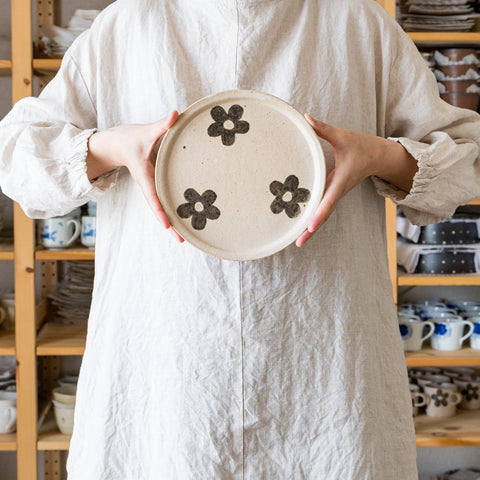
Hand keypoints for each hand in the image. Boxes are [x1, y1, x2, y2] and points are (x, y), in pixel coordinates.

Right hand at [87, 111, 183, 241]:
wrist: (117, 144)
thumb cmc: (130, 139)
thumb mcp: (145, 131)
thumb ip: (162, 124)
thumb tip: (176, 113)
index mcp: (144, 176)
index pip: (152, 196)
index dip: (159, 211)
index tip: (166, 225)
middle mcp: (149, 185)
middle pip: (159, 209)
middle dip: (169, 226)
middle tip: (183, 241)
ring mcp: (153, 187)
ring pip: (162, 208)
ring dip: (173, 222)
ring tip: (187, 238)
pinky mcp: (157, 185)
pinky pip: (165, 201)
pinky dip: (174, 211)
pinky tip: (187, 220)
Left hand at [296, 114, 416, 246]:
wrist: (379, 156)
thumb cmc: (361, 146)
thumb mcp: (343, 136)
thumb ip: (323, 129)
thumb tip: (305, 118)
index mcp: (341, 179)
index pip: (330, 198)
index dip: (320, 212)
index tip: (311, 225)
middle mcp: (338, 190)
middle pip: (324, 213)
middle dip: (312, 229)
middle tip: (297, 243)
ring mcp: (336, 194)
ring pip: (323, 214)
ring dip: (311, 228)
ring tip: (296, 242)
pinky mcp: (333, 194)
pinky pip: (323, 209)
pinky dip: (313, 219)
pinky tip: (300, 227)